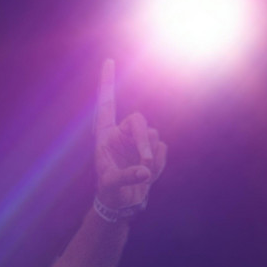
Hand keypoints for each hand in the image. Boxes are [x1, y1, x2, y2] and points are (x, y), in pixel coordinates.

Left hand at [94, 59, 166, 208]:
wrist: (122, 205)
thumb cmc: (109, 193)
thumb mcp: (110, 186)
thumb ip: (125, 177)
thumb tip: (144, 171)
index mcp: (104, 136)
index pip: (107, 104)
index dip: (108, 83)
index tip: (108, 61)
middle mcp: (121, 135)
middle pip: (138, 121)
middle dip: (143, 141)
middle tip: (145, 162)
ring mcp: (137, 143)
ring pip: (153, 136)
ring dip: (150, 156)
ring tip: (141, 175)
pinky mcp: (151, 152)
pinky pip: (162, 149)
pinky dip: (159, 164)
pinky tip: (149, 176)